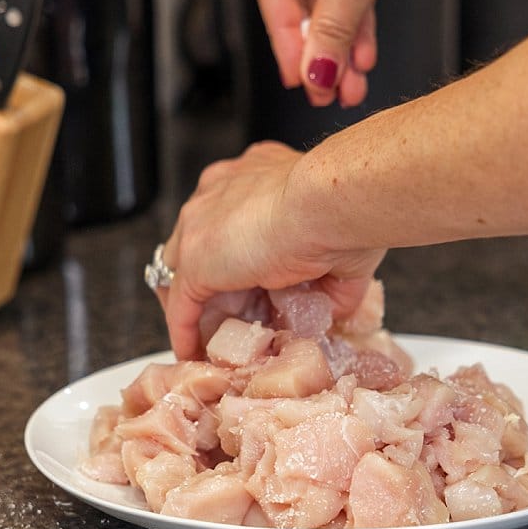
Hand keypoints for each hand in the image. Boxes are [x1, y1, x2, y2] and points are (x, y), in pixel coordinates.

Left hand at [159, 141, 384, 358]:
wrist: (328, 204)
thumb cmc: (346, 214)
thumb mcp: (340, 249)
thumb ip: (331, 277)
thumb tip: (335, 309)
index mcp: (253, 177)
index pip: (229, 214)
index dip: (237, 247)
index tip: (251, 276)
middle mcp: (219, 190)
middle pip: (198, 236)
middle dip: (210, 272)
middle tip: (227, 309)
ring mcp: (200, 222)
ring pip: (182, 268)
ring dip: (195, 301)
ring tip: (206, 332)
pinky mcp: (195, 261)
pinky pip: (181, 303)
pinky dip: (185, 329)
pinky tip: (193, 350)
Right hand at [251, 0, 476, 107]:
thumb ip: (331, 26)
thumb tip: (315, 69)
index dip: (283, 35)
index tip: (297, 74)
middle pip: (300, 2)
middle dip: (316, 51)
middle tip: (322, 89)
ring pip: (330, 10)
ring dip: (339, 52)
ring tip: (347, 87)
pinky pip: (353, 6)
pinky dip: (358, 37)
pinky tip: (362, 62)